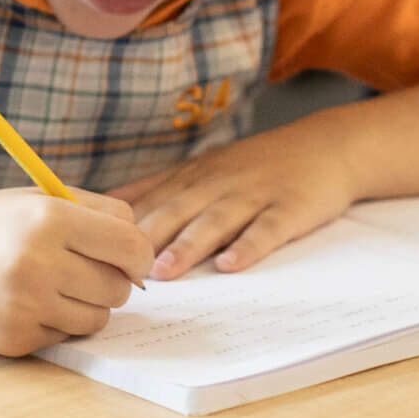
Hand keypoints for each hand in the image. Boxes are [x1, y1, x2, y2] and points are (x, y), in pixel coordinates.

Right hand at [0, 188, 153, 357]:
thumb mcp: (44, 200)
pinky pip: (66, 336)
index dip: (139, 256)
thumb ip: (102, 214)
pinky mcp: (14, 338)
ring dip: (86, 304)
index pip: (130, 247)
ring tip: (53, 283)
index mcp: (49, 220)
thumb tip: (146, 258)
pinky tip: (26, 302)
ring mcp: (24, 306)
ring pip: (98, 319)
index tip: (131, 258)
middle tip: (80, 267)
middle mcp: (37, 264)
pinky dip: (56, 321)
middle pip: (118, 288)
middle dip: (109, 280)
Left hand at [109, 128, 354, 279]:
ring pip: (216, 221)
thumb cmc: (256, 165)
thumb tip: (104, 207)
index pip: (149, 202)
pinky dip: (249, 247)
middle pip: (175, 211)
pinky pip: (267, 229)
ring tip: (164, 271)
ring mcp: (254, 195)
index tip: (92, 249)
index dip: (120, 227)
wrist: (326, 146)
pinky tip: (232, 266)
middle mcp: (217, 185)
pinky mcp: (289, 208)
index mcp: (192, 178)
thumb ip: (156, 188)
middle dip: (145, 238)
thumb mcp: (201, 169)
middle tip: (115, 266)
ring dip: (188, 245)